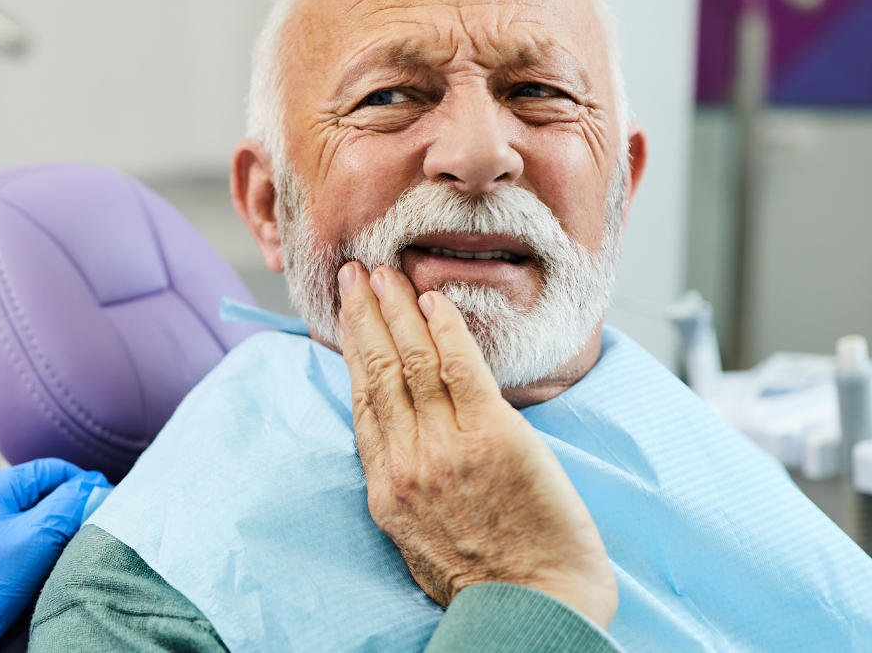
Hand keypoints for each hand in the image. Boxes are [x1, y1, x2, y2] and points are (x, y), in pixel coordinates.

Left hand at [0, 458, 109, 652]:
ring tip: (38, 559)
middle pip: (23, 496)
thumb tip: (93, 486)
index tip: (100, 501)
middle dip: (51, 512)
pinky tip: (1, 572)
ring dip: (22, 532)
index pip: (49, 470)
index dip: (81, 483)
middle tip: (74, 536)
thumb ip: (67, 507)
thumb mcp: (36, 542)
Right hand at [337, 262, 616, 628]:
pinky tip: (433, 298)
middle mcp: (407, 462)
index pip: (362, 403)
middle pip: (377, 372)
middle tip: (355, 273)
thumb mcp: (417, 539)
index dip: (353, 352)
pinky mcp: (492, 437)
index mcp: (387, 488)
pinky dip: (444, 328)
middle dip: (363, 316)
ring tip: (386, 272)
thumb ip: (405, 487)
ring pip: (412, 361)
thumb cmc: (486, 582)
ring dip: (396, 308)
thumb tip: (401, 448)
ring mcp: (446, 448)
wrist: (534, 608)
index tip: (347, 317)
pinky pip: (460, 368)